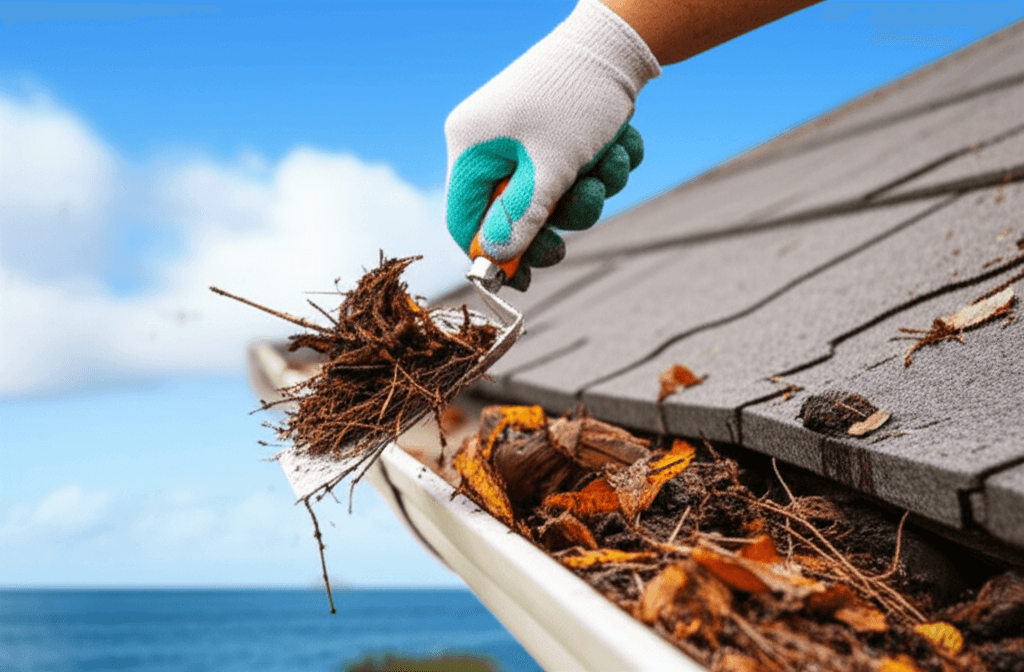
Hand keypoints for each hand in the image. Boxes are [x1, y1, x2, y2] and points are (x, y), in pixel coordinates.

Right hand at [444, 0, 659, 289]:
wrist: (620, 44)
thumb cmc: (578, 99)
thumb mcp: (551, 166)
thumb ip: (522, 216)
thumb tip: (494, 260)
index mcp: (472, 147)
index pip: (463, 220)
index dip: (490, 256)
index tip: (524, 282)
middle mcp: (492, 145)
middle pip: (513, 215)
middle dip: (556, 219)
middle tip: (579, 219)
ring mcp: (524, 141)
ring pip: (552, 198)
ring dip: (590, 190)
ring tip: (608, 160)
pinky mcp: (556, 137)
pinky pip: (574, 176)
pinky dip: (601, 168)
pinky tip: (618, 143)